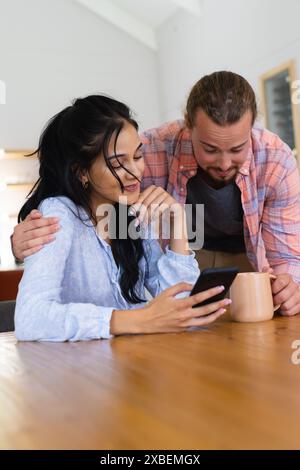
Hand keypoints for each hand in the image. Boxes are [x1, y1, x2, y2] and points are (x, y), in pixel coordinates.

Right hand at [12, 210, 59, 260]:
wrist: (15, 248)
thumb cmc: (25, 234)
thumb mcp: (26, 224)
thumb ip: (33, 217)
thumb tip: (39, 213)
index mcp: (20, 227)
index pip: (34, 223)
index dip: (46, 221)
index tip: (57, 220)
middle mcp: (18, 236)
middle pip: (34, 233)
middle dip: (47, 230)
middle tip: (58, 227)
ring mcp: (19, 246)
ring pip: (31, 243)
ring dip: (43, 239)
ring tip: (54, 237)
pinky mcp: (21, 254)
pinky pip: (28, 252)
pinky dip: (35, 250)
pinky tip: (43, 247)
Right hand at [110, 283, 229, 334]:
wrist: (146, 322)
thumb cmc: (155, 306)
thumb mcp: (166, 292)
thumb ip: (180, 286)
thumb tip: (193, 285)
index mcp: (180, 304)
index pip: (200, 297)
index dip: (211, 292)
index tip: (220, 287)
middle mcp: (185, 315)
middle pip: (206, 310)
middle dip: (219, 304)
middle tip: (228, 300)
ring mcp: (185, 324)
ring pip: (205, 320)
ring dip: (216, 314)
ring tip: (223, 309)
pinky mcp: (184, 330)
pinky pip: (198, 324)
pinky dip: (206, 319)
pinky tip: (212, 315)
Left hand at [129, 185, 187, 253]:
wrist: (175, 221)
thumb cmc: (160, 216)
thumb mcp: (149, 211)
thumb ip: (141, 208)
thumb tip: (131, 211)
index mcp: (152, 189)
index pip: (142, 196)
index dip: (136, 206)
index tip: (131, 214)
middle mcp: (160, 190)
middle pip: (147, 202)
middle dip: (141, 213)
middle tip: (136, 223)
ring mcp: (168, 195)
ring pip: (153, 206)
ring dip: (147, 217)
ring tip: (144, 225)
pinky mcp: (174, 202)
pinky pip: (161, 208)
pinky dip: (156, 216)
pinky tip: (152, 221)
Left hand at [272, 274, 299, 315]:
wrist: (283, 290)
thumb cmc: (274, 284)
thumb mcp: (270, 277)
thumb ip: (266, 272)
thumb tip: (269, 270)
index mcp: (287, 278)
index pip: (281, 282)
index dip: (275, 288)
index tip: (271, 291)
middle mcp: (294, 286)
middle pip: (284, 295)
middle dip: (275, 300)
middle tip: (272, 300)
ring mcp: (298, 295)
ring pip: (288, 304)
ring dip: (280, 306)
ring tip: (277, 305)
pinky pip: (292, 311)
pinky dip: (286, 312)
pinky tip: (282, 310)